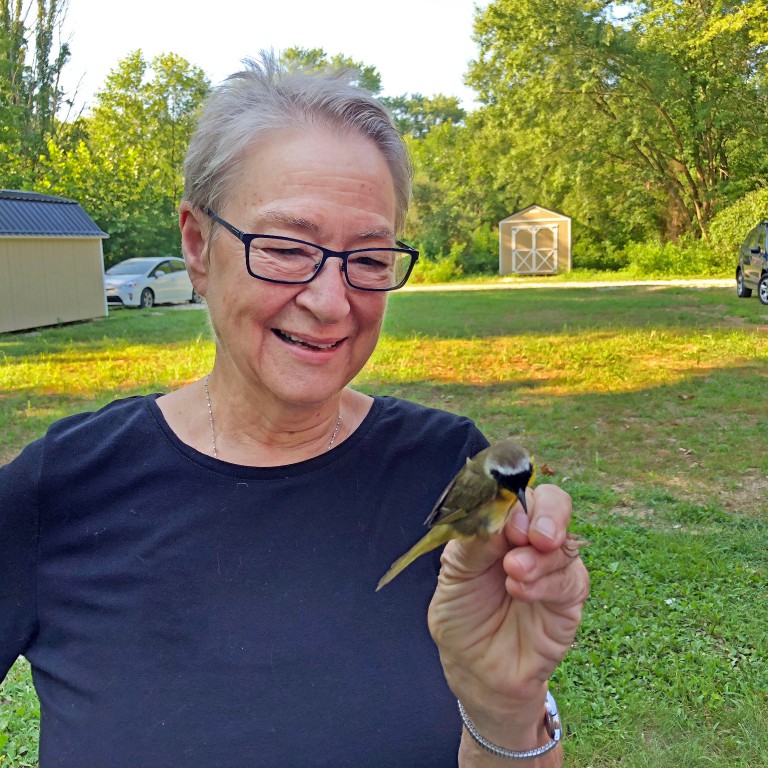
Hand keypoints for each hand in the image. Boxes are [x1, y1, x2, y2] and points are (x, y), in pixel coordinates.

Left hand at [428, 484, 588, 750]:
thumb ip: (476, 540)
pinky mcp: (568, 598)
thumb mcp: (455, 572)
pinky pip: (570, 579)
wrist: (474, 668)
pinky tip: (521, 591)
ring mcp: (552, 566)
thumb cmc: (462, 614)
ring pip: (565, 542)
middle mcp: (529, 539)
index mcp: (500, 524)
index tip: (508, 519)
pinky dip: (547, 582)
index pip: (517, 492)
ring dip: (540, 556)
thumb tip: (501, 513)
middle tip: (530, 536)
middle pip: (554, 503)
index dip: (516, 499)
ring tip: (513, 573)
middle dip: (547, 514)